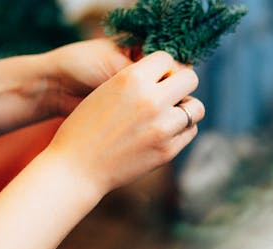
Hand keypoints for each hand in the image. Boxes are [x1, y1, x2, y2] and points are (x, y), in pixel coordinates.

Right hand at [43, 50, 204, 196]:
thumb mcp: (106, 90)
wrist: (76, 167)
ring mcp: (162, 127)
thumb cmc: (85, 127)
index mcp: (132, 78)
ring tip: (169, 114)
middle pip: (190, 78)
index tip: (158, 77)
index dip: (163, 68)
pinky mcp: (168, 150)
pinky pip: (190, 131)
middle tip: (171, 93)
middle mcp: (151, 100)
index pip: (167, 58)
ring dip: (186, 108)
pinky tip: (165, 131)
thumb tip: (169, 75)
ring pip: (196, 108)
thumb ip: (137, 81)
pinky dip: (182, 129)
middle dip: (182, 84)